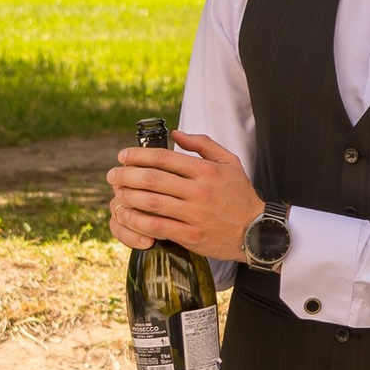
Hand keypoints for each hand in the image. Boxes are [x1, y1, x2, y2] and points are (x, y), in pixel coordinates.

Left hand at [107, 132, 261, 264]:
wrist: (258, 232)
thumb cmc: (241, 195)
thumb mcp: (230, 162)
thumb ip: (203, 144)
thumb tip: (176, 133)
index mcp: (206, 170)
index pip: (164, 158)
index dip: (138, 155)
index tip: (123, 156)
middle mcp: (199, 190)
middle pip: (152, 179)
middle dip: (126, 175)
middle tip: (112, 175)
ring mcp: (194, 214)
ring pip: (151, 202)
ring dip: (128, 197)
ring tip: (117, 193)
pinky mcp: (191, 235)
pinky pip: (157, 226)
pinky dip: (137, 220)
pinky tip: (127, 215)